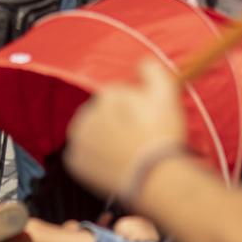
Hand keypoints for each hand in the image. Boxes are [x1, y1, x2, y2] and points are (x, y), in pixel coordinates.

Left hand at [65, 58, 189, 200]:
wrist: (154, 178)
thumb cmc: (162, 136)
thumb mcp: (166, 94)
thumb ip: (152, 70)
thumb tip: (140, 63)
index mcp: (107, 95)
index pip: (117, 94)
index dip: (133, 106)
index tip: (144, 121)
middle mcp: (87, 113)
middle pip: (101, 111)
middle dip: (115, 119)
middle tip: (135, 137)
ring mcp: (79, 139)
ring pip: (89, 130)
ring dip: (101, 135)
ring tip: (122, 149)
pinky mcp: (75, 162)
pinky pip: (81, 152)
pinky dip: (92, 155)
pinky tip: (110, 160)